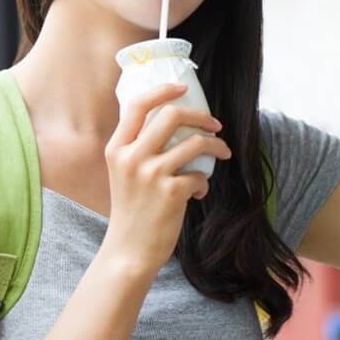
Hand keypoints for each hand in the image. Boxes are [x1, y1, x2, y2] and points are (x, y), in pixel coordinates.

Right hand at [100, 84, 231, 277]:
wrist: (129, 251)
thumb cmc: (132, 210)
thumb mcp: (124, 173)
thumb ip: (139, 147)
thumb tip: (174, 121)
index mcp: (117, 148)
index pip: (136, 104)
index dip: (163, 90)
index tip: (183, 88)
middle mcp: (131, 157)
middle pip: (172, 115)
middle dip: (202, 116)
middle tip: (215, 125)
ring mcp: (150, 174)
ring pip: (195, 142)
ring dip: (216, 147)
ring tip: (222, 154)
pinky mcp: (170, 192)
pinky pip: (200, 175)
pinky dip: (204, 183)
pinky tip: (198, 193)